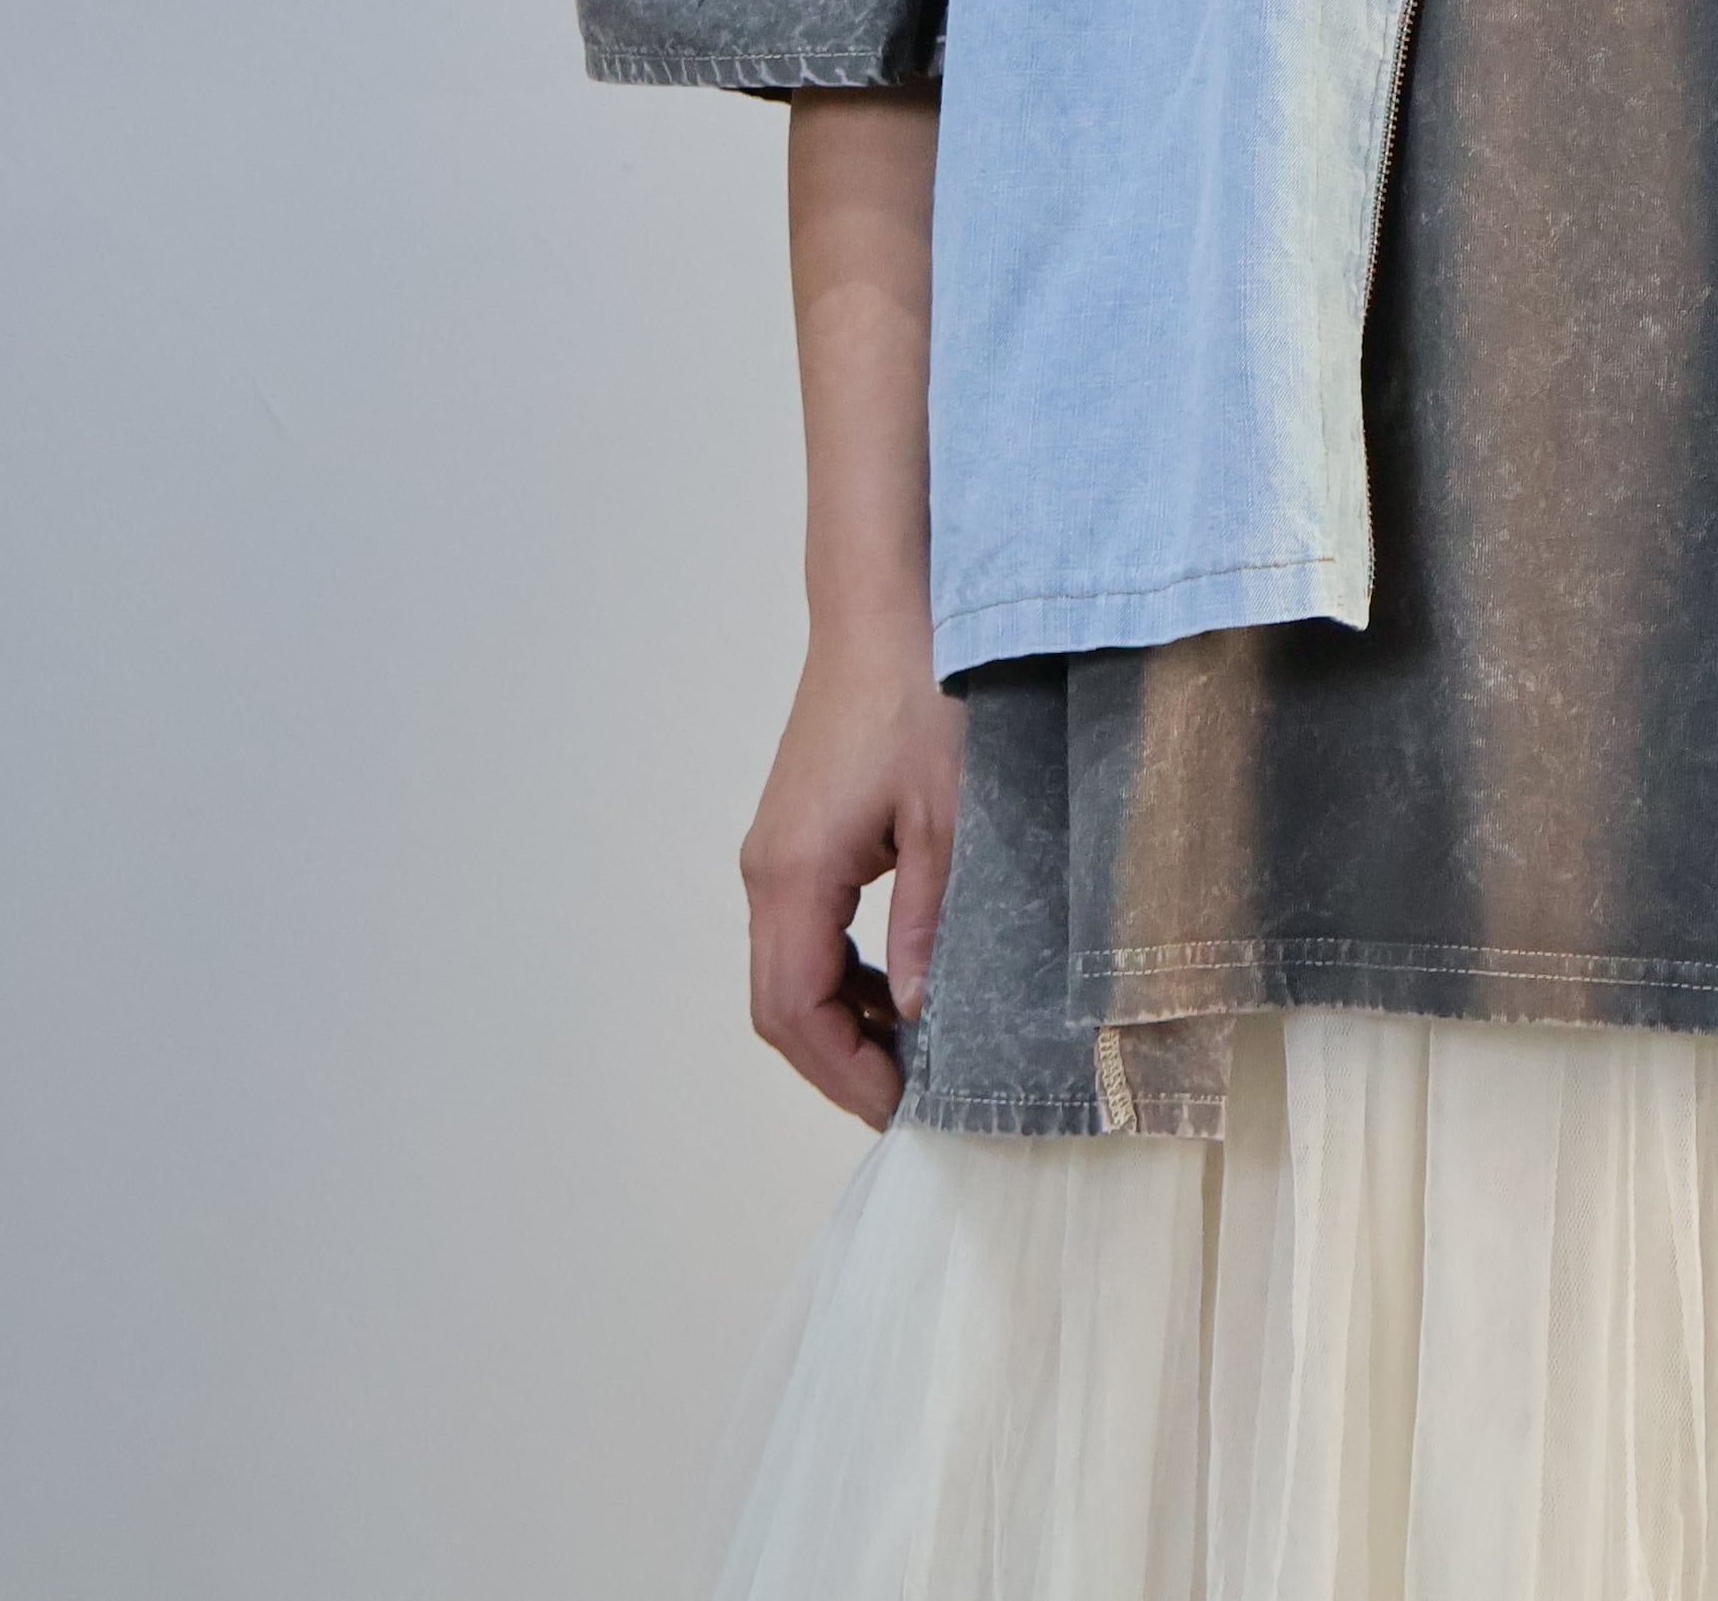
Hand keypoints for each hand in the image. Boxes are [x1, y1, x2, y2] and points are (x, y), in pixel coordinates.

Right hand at [739, 641, 967, 1129]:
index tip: (904, 1106)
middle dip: (841, 1060)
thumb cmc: (922, 696)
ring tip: (919, 1048)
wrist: (888, 610)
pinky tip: (903, 983)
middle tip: (915, 1093)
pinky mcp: (797, 836)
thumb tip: (925, 1012)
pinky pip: (805, 933)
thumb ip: (931, 922)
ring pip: (789, 972)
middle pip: (780, 1003)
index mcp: (794, 874)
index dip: (845, 1073)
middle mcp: (767, 871)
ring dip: (844, 1020)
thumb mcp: (949, 820)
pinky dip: (844, 975)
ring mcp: (776, 853)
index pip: (794, 1012)